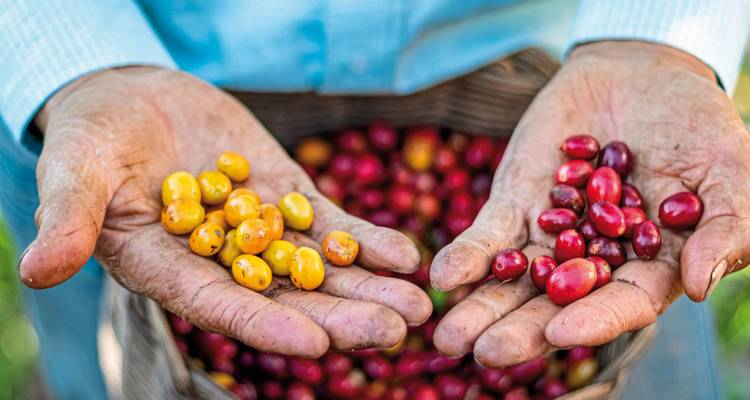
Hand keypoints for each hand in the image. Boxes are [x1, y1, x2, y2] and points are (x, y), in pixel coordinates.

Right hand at [20, 67, 430, 356]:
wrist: (133, 100)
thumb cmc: (92, 139)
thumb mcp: (73, 170)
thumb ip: (67, 217)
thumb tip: (38, 270)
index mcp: (170, 269)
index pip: (221, 307)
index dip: (266, 325)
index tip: (316, 346)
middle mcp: (223, 262)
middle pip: (287, 298)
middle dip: (341, 317)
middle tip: (395, 333)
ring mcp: (261, 231)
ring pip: (320, 269)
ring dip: (370, 288)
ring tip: (418, 306)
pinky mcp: (286, 197)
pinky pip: (332, 225)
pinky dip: (368, 240)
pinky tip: (407, 255)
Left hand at [430, 42, 749, 365]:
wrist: (639, 73)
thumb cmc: (696, 124)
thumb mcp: (729, 169)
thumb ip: (725, 227)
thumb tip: (700, 284)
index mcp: (648, 266)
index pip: (622, 303)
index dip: (595, 320)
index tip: (561, 334)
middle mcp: (593, 261)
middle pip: (556, 304)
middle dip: (521, 330)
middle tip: (485, 355)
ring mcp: (550, 234)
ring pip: (515, 280)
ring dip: (482, 307)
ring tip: (448, 337)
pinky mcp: (517, 204)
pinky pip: (490, 235)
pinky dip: (469, 255)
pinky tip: (444, 275)